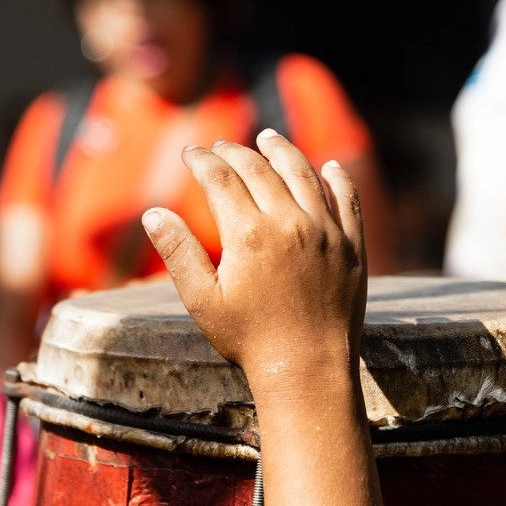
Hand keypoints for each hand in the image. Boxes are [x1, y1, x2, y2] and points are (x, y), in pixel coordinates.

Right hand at [141, 129, 366, 383]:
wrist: (308, 368)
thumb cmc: (248, 339)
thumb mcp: (202, 300)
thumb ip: (178, 252)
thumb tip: (153, 212)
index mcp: (249, 234)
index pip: (219, 177)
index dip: (201, 160)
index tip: (189, 153)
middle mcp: (290, 222)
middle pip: (259, 168)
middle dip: (235, 152)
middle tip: (220, 146)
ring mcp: (327, 231)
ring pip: (303, 173)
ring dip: (282, 150)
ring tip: (267, 138)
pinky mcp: (353, 245)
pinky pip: (347, 198)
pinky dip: (336, 177)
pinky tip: (327, 166)